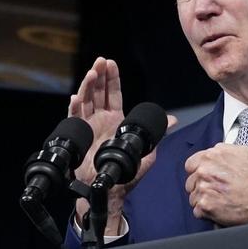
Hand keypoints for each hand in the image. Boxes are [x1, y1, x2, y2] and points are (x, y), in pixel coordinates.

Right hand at [69, 57, 176, 234]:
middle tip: (101, 61)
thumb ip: (157, 133)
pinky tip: (76, 97)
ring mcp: (89, 126)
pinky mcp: (80, 135)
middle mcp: (101, 119)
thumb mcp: (146, 149)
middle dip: (99, 75)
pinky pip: (75, 118)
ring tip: (92, 73)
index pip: (114, 94)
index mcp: (116, 119)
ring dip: (88, 86)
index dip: (112, 79)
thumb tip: (172, 120)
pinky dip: (75, 107)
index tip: (111, 63)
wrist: (111, 186)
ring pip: (86, 100)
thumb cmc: (128, 170)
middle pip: (98, 92)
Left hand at [184, 143, 247, 225]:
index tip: (205, 177)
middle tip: (216, 190)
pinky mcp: (205, 206)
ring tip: (220, 199)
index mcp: (212, 156)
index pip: (191, 164)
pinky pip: (197, 210)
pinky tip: (219, 208)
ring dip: (204, 199)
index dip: (198, 171)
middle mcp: (205, 171)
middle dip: (201, 186)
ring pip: (193, 196)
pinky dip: (206, 212)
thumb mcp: (245, 152)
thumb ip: (225, 149)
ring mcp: (204, 189)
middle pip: (190, 181)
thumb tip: (216, 151)